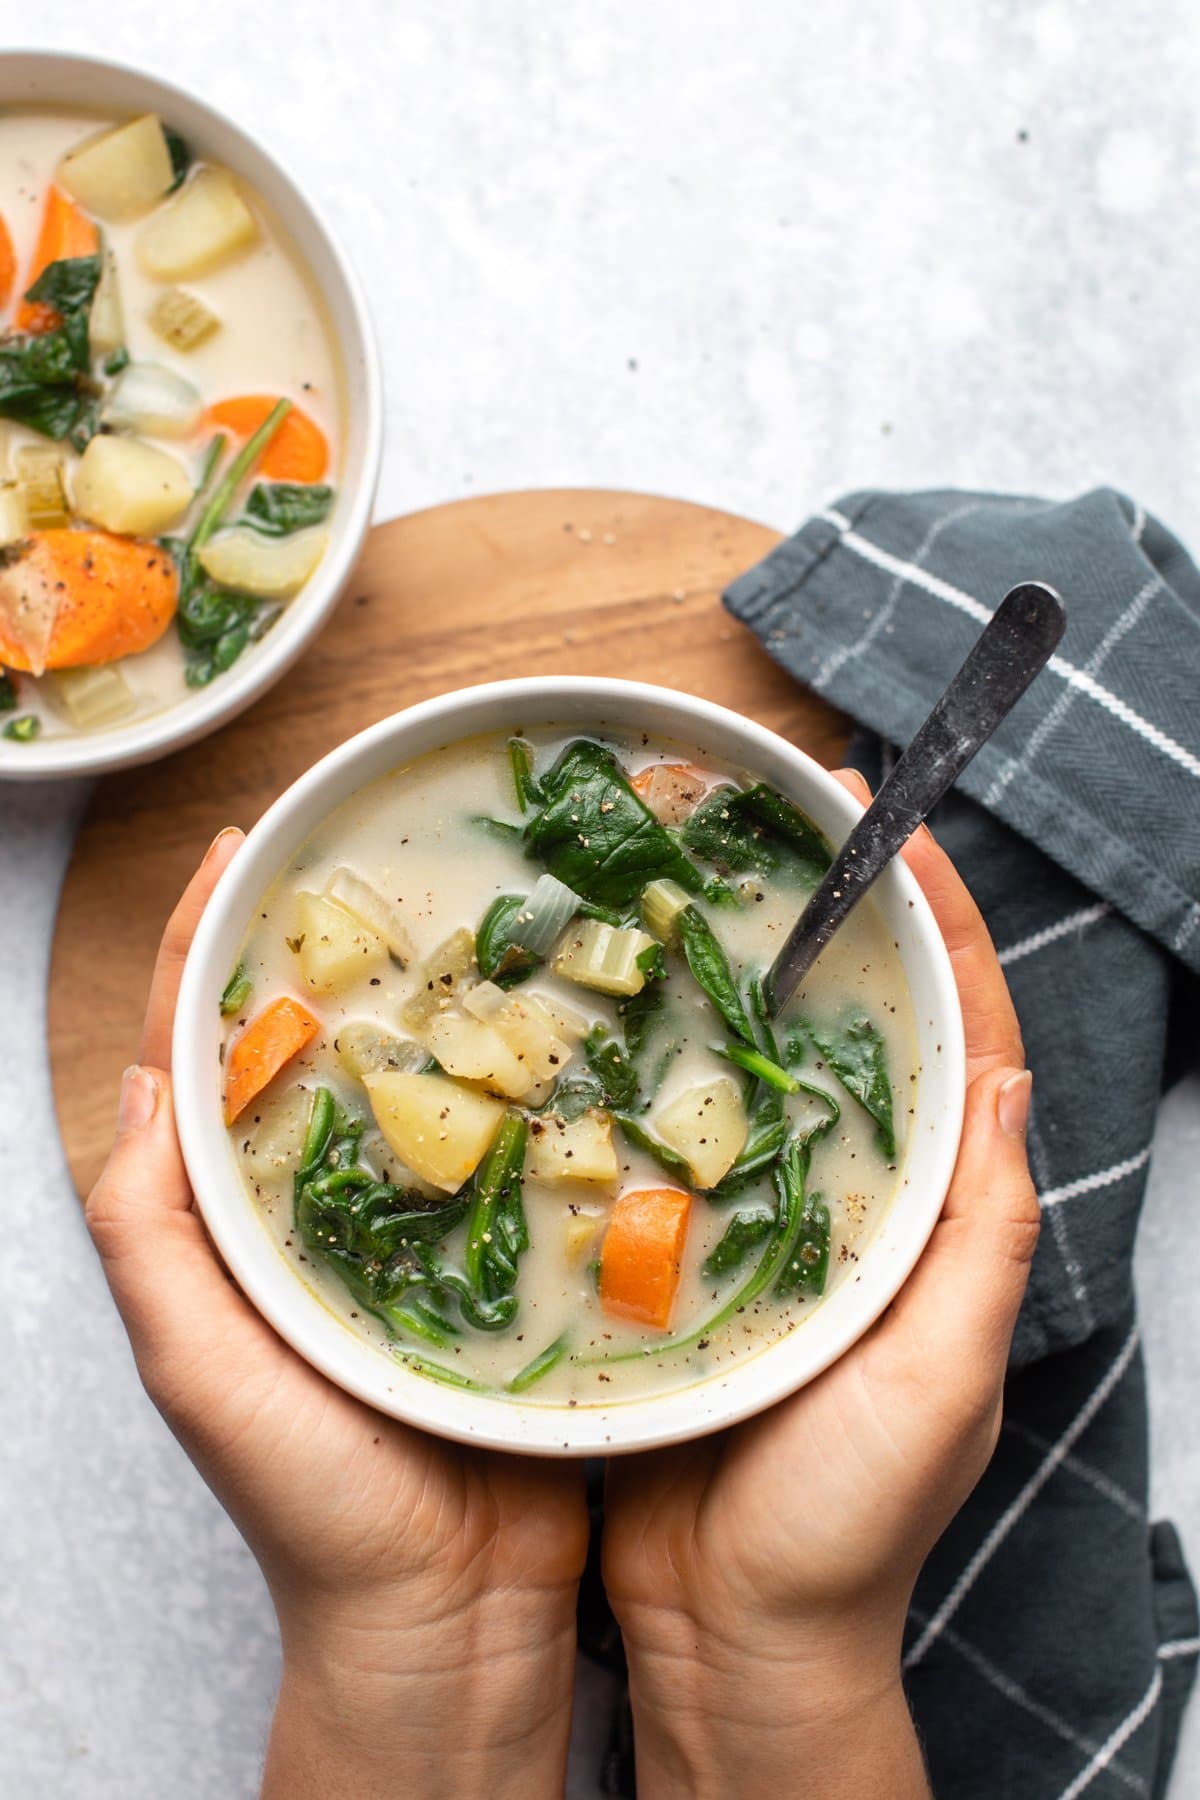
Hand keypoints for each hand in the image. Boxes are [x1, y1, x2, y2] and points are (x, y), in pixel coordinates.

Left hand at [86, 831, 588, 1799]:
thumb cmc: (311, 1507)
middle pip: (316, 1046)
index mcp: (233, 1220)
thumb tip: (140, 1081)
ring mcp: (416, 1227)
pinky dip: (522, 1081)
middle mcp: (322, 1207)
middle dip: (332, 946)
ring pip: (419, 1083)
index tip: (240, 846)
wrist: (446, 1613)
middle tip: (373, 861)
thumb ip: (150, 1236)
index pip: (202, 1051)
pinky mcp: (499, 1256)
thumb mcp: (198, 1368)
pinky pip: (508, 1146)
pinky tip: (560, 1032)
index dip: (206, 943)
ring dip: (440, 1002)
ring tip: (478, 917)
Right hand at [602, 771, 1038, 1799]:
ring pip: (766, 1076)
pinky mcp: (690, 1258)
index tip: (896, 835)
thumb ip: (981, 1243)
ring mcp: (773, 1228)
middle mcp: (862, 1209)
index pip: (965, 1047)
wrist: (734, 1631)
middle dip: (838, 929)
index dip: (941, 934)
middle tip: (783, 831)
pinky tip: (616, 1026)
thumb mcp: (940, 1380)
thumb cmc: (847, 1524)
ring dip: (744, 985)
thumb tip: (1012, 1085)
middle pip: (864, 1038)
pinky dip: (666, 1076)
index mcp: (942, 1224)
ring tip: (694, 896)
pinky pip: (683, 1144)